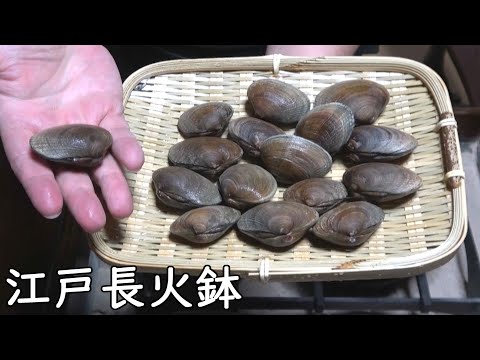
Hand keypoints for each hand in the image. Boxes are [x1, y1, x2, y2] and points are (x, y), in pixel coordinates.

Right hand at [0, 45, 143, 232]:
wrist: (58, 38)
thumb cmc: (23, 52)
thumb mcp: (1, 66)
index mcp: (22, 129)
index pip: (30, 166)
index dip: (40, 188)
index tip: (51, 209)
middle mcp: (55, 135)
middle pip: (70, 174)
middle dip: (82, 199)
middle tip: (95, 222)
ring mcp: (85, 126)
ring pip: (100, 162)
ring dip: (112, 186)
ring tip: (122, 208)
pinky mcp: (109, 114)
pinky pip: (120, 135)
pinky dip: (128, 149)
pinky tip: (134, 162)